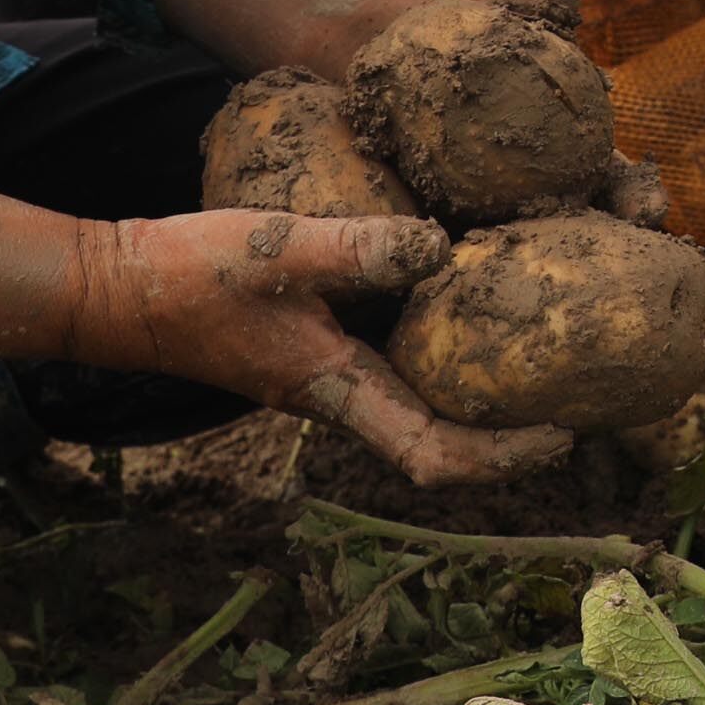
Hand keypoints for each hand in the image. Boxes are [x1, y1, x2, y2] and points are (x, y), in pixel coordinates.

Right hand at [67, 208, 572, 486]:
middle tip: (586, 388)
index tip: (564, 431)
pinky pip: (402, 356)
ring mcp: (334, 369)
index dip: (504, 457)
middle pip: (446, 437)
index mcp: (339, 390)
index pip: (436, 454)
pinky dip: (448, 342)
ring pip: (427, 398)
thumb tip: (444, 247)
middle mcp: (346, 392)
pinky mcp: (324, 339)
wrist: (118, 287)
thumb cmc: (190, 274)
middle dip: (516, 427)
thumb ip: (358, 248)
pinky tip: (476, 294)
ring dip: (486, 387)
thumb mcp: (278, 249)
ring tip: (552, 348)